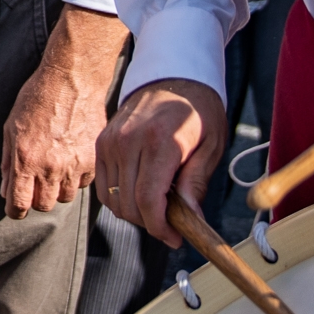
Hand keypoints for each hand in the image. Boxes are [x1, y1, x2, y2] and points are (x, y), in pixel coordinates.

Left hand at [0, 4, 128, 218]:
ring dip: (58, 188)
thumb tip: (5, 189)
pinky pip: (84, 183)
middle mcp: (50, 167)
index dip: (15, 209)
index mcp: (25, 160)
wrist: (73, 80)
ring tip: (55, 168)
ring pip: (65, 197)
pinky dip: (76, 177)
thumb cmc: (38, 98)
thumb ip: (7, 162)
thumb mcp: (11, 127)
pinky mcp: (93, 160)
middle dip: (37, 197)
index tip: (16, 205)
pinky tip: (71, 159)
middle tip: (36, 181)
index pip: (19, 205)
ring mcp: (74, 165)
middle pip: (44, 205)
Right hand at [93, 78, 229, 244]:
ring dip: (134, 213)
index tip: (174, 238)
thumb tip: (190, 219)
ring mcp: (111, 141)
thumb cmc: (198, 109)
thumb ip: (196, 182)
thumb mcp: (211, 144)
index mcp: (160, 142)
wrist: (173, 75)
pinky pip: (103, 186)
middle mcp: (129, 142)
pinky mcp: (102, 142)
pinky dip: (119, 199)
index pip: (149, 200)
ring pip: (114, 199)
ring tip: (158, 208)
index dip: (160, 228)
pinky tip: (139, 195)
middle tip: (172, 226)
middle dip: (151, 224)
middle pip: (129, 204)